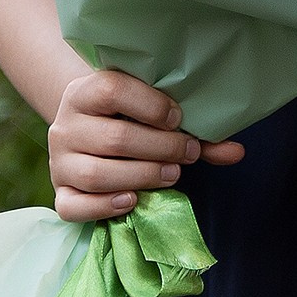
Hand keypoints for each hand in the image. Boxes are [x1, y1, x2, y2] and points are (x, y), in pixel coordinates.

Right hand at [47, 66, 241, 222]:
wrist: (88, 129)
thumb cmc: (129, 118)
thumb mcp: (154, 114)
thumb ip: (194, 130)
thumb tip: (237, 152)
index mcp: (85, 91)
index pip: (113, 89)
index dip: (152, 106)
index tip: (179, 118)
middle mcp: (65, 124)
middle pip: (114, 138)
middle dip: (161, 148)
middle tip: (188, 153)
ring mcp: (58, 161)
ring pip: (96, 175)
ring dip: (142, 176)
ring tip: (172, 175)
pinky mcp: (60, 192)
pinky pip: (73, 206)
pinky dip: (105, 207)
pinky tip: (133, 201)